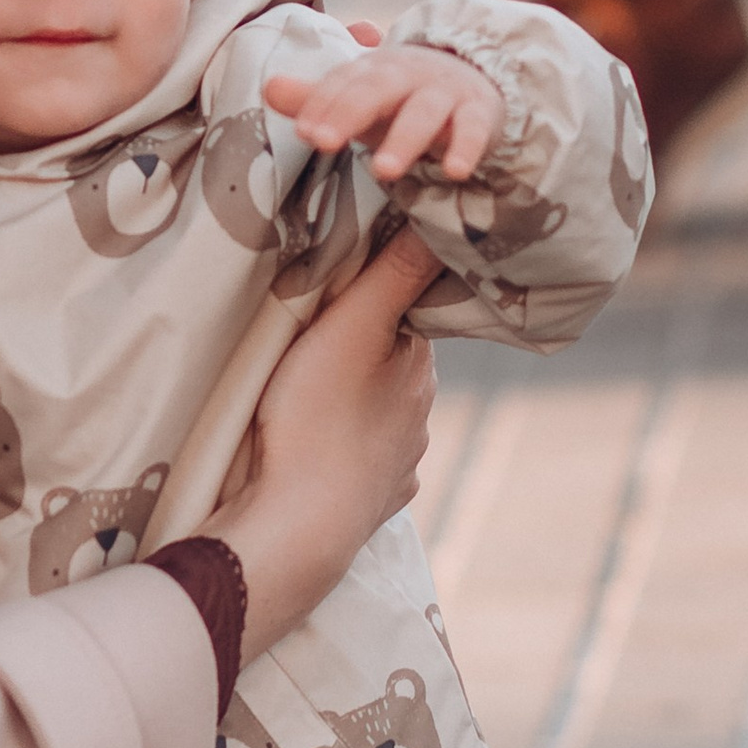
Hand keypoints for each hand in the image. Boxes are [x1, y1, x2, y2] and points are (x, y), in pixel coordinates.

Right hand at [206, 228, 439, 655]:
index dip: (379, 299)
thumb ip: (395, 271)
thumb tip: (446, 220)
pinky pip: (367, 464)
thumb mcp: (351, 326)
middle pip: (395, 364)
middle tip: (316, 341)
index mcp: (418, 364)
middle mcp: (422, 413)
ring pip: (383, 416)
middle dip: (366, 351)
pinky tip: (325, 449)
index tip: (345, 292)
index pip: (409, 314)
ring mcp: (402, 462)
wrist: (301, 526)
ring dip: (357, 404)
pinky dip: (350, 451)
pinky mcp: (377, 501)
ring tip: (313, 398)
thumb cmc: (317, 419)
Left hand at [264, 43, 503, 182]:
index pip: (343, 81)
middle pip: (377, 89)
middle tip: (322, 142)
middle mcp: (408, 74)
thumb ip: (317, 99)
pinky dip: (466, 149)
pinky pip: (473, 130)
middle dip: (349, 112)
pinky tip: (455, 173)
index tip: (303, 130)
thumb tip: (268, 88)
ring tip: (382, 170)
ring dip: (405, 139)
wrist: (472, 77)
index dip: (321, 103)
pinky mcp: (478, 113)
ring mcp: (445, 92)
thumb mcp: (360, 97)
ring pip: (424, 113)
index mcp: (374, 68)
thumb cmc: (400, 96)